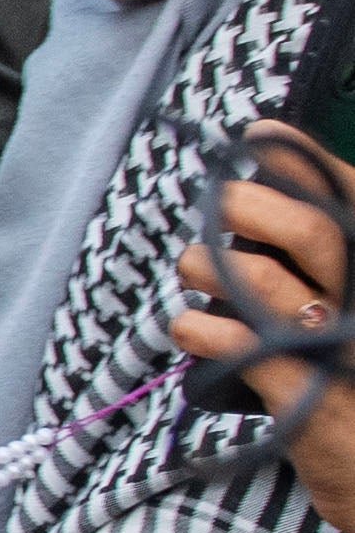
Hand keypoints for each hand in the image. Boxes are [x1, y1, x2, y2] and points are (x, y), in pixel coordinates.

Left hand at [174, 124, 354, 532]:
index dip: (304, 162)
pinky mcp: (306, 400)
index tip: (258, 133)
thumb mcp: (351, 319)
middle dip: (246, 206)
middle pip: (308, 231)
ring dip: (207, 266)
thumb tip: (260, 186)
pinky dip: (196, 327)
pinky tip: (193, 330)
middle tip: (217, 206)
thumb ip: (321, 261)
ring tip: (195, 270)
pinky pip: (232, 341)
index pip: (352, 200)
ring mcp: (343, 352)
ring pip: (260, 281)